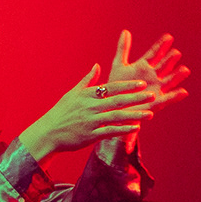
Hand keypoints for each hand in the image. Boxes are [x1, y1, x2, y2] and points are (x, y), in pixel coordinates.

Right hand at [24, 56, 159, 160]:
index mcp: (87, 95)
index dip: (127, 86)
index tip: (141, 83)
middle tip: (152, 95)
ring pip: (117, 117)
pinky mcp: (90, 136)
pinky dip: (123, 129)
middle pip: (117, 101)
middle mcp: (90, 107)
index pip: (111, 88)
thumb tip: (97, 65)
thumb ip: (87, 80)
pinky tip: (136, 128)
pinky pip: (110, 131)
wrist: (48, 133)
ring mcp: (91, 122)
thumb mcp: (72, 93)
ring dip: (134, 115)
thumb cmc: (60, 113)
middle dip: (136, 98)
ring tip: (150, 113)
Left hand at [94, 32, 189, 158]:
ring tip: (184, 70)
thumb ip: (123, 48)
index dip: (161, 45)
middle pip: (164, 65)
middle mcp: (153, 76)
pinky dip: (175, 96)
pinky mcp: (156, 102)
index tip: (169, 37)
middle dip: (170, 60)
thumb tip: (125, 30)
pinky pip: (168, 99)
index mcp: (144, 66)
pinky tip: (183, 92)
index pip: (155, 53)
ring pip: (169, 80)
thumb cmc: (115, 87)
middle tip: (175, 53)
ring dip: (177, 76)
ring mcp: (156, 88)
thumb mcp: (119, 65)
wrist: (114, 106)